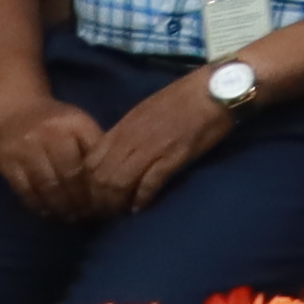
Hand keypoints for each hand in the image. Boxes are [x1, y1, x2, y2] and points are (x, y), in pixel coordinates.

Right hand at [0, 85, 110, 219]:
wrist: (12, 109)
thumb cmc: (55, 121)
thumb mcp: (79, 124)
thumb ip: (94, 148)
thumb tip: (112, 182)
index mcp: (74, 123)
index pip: (90, 161)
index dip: (98, 186)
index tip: (106, 203)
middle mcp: (48, 134)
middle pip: (69, 176)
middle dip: (81, 201)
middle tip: (89, 217)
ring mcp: (24, 149)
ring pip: (46, 186)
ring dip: (61, 207)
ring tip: (71, 218)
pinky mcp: (5, 162)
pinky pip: (24, 190)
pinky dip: (38, 205)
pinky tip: (49, 213)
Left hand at [80, 76, 242, 213]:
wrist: (214, 90)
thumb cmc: (182, 98)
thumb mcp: (144, 111)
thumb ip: (126, 134)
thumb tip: (114, 155)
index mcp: (122, 127)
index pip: (90, 162)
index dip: (88, 184)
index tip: (95, 196)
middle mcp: (130, 139)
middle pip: (101, 177)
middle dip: (100, 200)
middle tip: (107, 212)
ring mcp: (151, 148)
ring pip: (119, 183)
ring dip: (118, 203)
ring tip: (123, 213)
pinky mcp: (173, 157)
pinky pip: (149, 183)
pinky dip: (142, 199)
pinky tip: (141, 207)